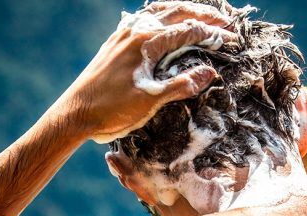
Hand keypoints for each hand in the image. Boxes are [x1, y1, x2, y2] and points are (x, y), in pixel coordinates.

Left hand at [63, 2, 238, 142]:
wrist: (75, 113)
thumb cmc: (111, 109)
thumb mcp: (151, 100)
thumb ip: (181, 84)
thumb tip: (210, 72)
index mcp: (146, 42)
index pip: (187, 30)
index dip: (212, 34)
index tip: (232, 39)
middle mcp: (134, 32)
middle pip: (175, 13)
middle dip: (202, 15)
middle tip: (224, 23)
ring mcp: (122, 36)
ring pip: (157, 12)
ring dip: (181, 12)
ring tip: (199, 16)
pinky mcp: (114, 44)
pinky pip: (142, 20)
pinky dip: (160, 17)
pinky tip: (163, 23)